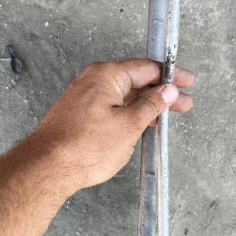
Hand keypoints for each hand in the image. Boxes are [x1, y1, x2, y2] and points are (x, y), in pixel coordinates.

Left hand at [35, 59, 194, 191]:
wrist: (47, 167)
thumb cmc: (87, 146)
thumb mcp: (129, 125)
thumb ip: (151, 105)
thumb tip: (167, 90)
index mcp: (108, 75)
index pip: (147, 68)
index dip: (171, 76)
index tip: (188, 83)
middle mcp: (94, 80)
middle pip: (136, 81)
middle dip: (162, 93)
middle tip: (184, 104)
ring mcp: (85, 97)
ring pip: (123, 96)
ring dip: (146, 105)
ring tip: (166, 118)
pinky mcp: (79, 114)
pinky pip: (111, 107)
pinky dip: (129, 113)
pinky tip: (140, 124)